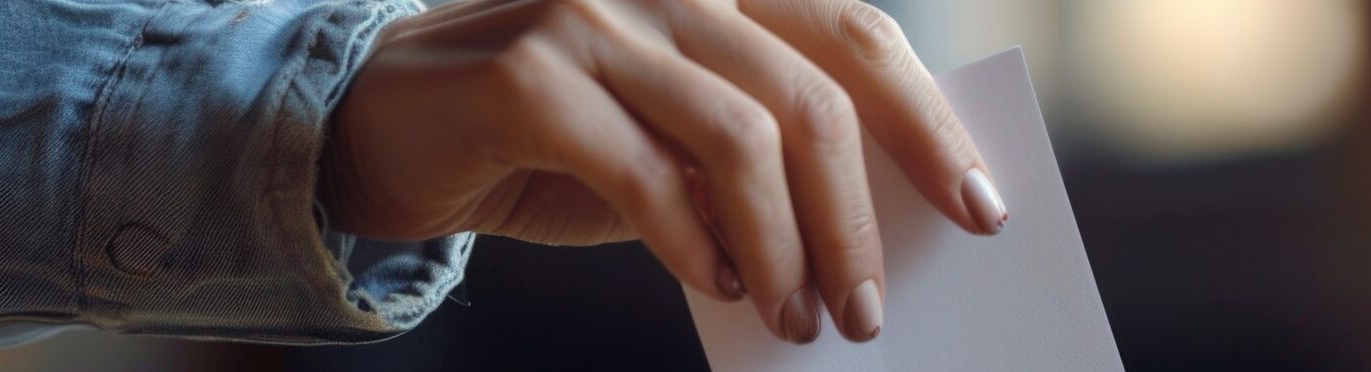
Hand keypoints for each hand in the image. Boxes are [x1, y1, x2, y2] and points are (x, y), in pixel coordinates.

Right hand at [320, 0, 1007, 343]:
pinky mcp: (529, 71)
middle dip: (858, 219)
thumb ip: (762, 159)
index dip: (928, 125)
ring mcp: (596, 13)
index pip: (856, 37)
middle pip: (814, 95)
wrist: (388, 128)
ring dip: (784, 249)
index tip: (981, 211)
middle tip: (869, 310)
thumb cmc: (556, 141)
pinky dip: (694, 244)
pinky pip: (646, 173)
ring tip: (797, 320)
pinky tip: (716, 286)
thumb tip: (869, 239)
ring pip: (742, 138)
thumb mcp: (678, 141)